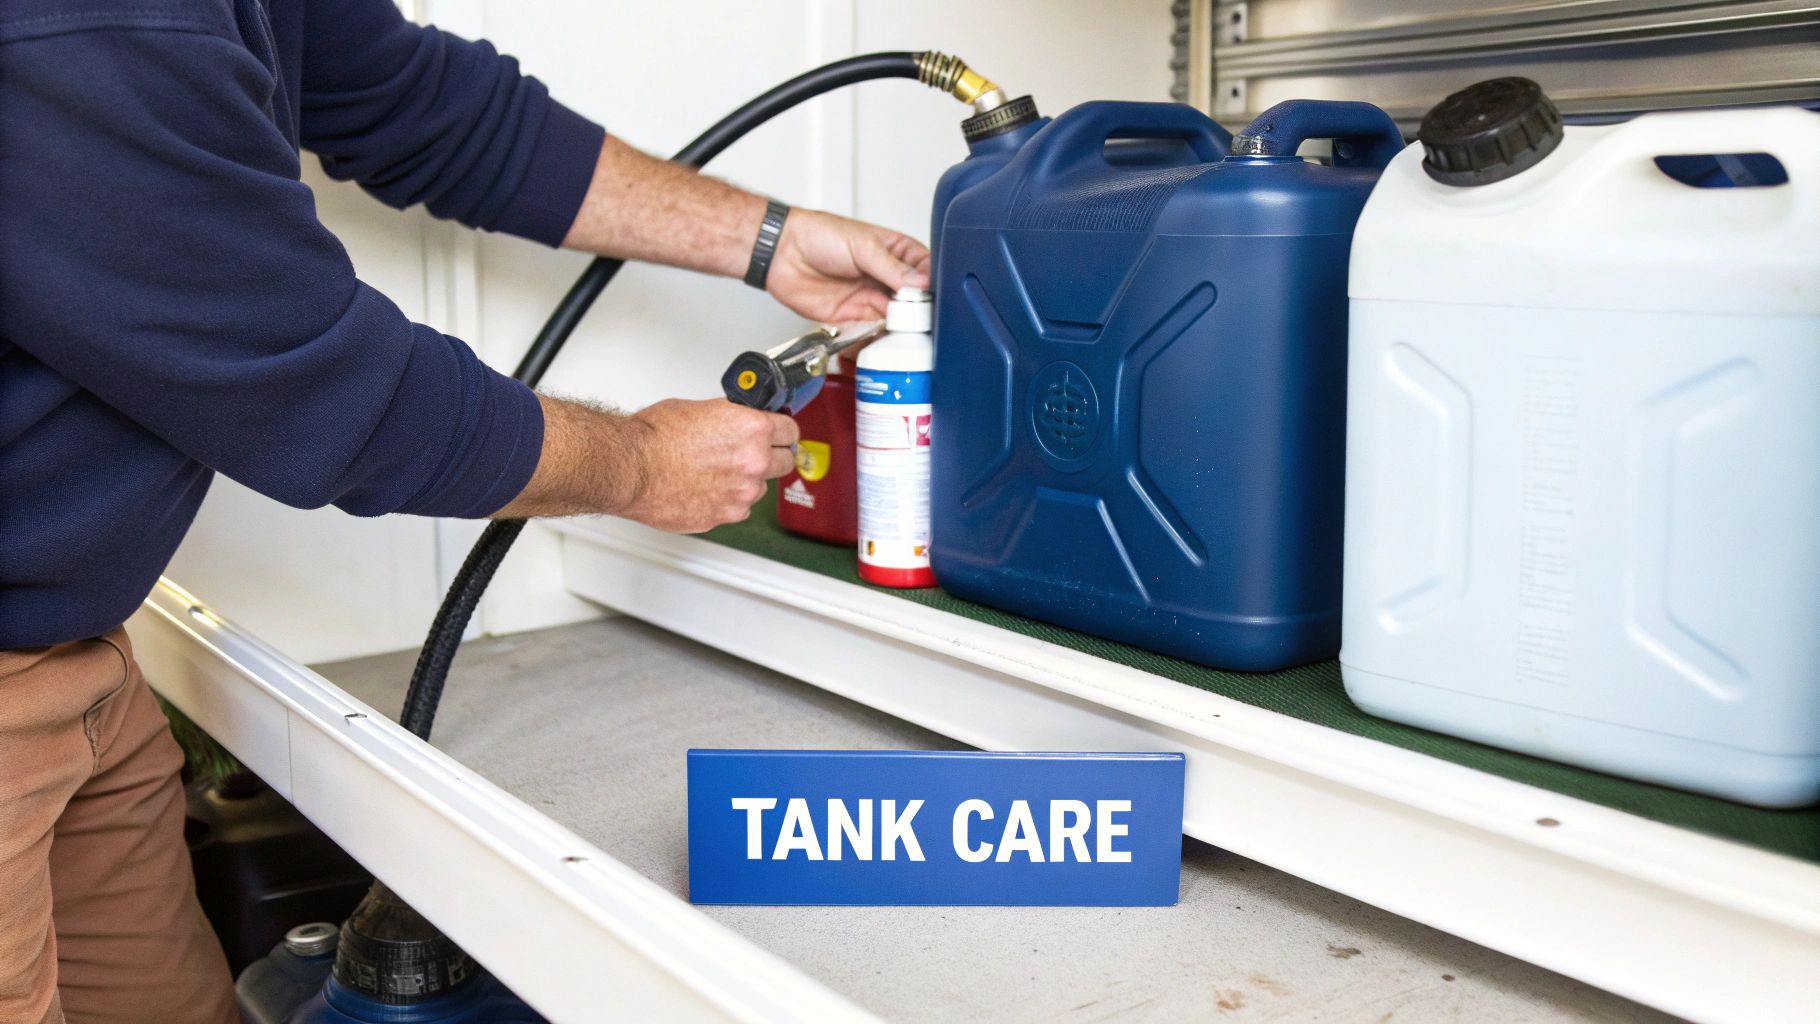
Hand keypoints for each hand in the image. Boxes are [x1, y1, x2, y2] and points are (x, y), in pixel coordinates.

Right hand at [617, 398, 798, 532]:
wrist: (630, 468)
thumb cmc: (654, 437)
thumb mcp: (699, 408)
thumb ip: (728, 418)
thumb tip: (735, 421)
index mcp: (752, 428)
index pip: (790, 430)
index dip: (782, 431)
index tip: (778, 434)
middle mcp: (754, 461)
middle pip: (785, 461)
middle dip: (771, 456)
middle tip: (751, 454)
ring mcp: (742, 492)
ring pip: (759, 488)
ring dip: (745, 481)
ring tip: (715, 473)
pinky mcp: (727, 515)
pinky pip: (738, 508)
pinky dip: (727, 501)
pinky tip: (705, 490)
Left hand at [766, 209, 931, 321]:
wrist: (782, 253)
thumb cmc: (818, 235)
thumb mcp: (863, 245)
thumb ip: (892, 267)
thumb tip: (921, 282)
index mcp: (895, 252)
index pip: (925, 270)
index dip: (932, 284)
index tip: (933, 295)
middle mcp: (886, 276)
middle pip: (915, 299)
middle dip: (920, 310)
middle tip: (920, 317)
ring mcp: (871, 297)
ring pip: (898, 319)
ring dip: (903, 326)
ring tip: (906, 329)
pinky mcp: (855, 317)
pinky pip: (875, 332)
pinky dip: (882, 337)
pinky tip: (887, 336)